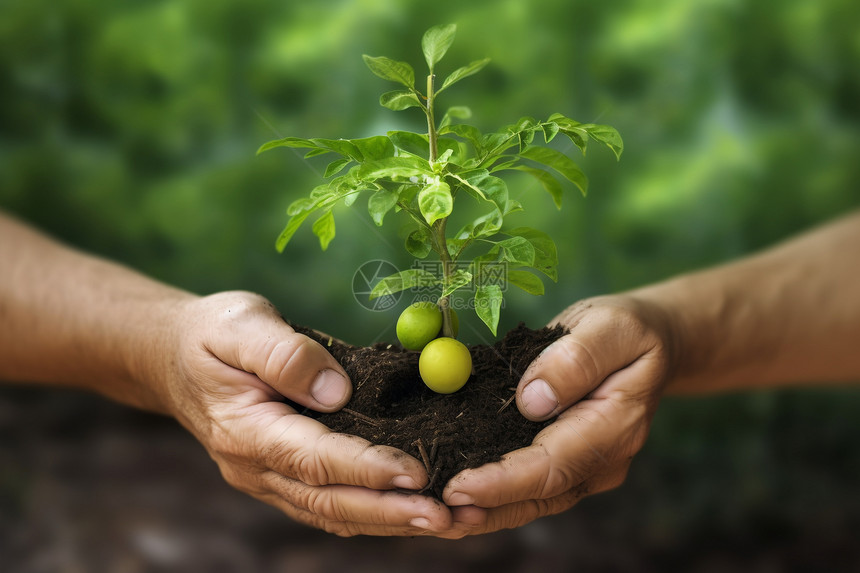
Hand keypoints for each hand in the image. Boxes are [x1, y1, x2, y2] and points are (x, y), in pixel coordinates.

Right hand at [151, 291, 451, 535]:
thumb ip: (286, 354)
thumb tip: (338, 391)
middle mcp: (254, 467)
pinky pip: (329, 506)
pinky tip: (410, 514)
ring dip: (390, 523)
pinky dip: (372, 514)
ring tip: (446, 523)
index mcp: (245, 429)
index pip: (314, 458)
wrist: (172, 357)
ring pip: (333, 513)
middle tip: (447, 516)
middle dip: (391, 512)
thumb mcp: (240, 325)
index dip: (366, 468)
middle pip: (330, 501)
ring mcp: (266, 479)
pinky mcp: (280, 478)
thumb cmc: (210, 334)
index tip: (416, 473)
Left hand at [442, 294, 674, 533]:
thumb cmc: (628, 330)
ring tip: (435, 516)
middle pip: (538, 496)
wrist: (651, 343)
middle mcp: (603, 459)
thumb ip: (576, 360)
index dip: (503, 481)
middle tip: (433, 514)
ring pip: (531, 502)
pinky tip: (454, 499)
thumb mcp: (611, 326)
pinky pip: (528, 488)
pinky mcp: (568, 464)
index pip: (553, 465)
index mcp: (616, 425)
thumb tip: (532, 401)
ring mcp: (587, 468)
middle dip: (484, 509)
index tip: (458, 487)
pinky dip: (491, 497)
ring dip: (483, 513)